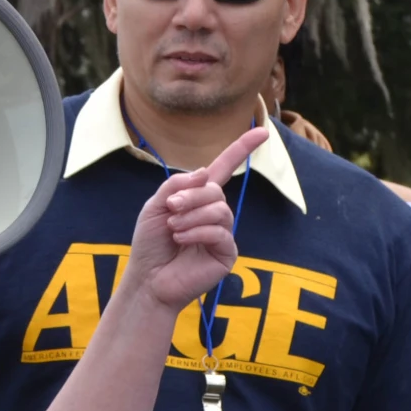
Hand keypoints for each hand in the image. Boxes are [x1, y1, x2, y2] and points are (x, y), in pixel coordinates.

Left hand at [118, 126, 268, 312]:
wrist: (148, 278)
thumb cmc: (150, 243)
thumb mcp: (155, 206)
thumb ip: (176, 186)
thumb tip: (205, 172)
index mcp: (199, 198)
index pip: (224, 168)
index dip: (242, 149)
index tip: (262, 131)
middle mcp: (215, 213)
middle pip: (215, 190)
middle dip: (190, 197)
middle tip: (169, 210)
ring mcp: (223, 233)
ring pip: (219, 210)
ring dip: (191, 216)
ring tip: (173, 229)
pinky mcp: (226, 253)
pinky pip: (220, 232)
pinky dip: (197, 232)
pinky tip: (181, 240)